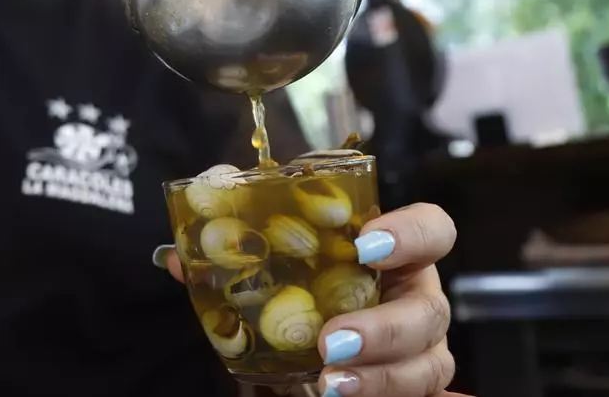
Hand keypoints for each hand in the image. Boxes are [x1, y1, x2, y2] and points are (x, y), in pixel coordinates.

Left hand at [159, 202, 468, 396]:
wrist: (294, 347)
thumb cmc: (292, 290)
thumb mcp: (263, 267)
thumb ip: (228, 252)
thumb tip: (176, 257)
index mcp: (389, 253)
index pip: (432, 228)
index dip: (410, 232)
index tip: (366, 243)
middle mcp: (413, 298)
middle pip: (431, 310)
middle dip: (386, 328)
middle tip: (331, 340)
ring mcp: (417, 349)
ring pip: (427, 365)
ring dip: (380, 377)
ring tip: (330, 383)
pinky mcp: (407, 385)